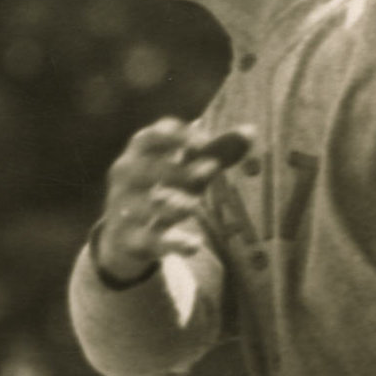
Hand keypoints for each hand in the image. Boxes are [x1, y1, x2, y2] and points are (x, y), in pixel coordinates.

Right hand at [94, 121, 254, 282]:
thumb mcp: (185, 168)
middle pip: (148, 170)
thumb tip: (252, 130)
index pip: (149, 139)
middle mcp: (126, 179)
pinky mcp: (133, 240)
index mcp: (137, 154)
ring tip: (196, 206)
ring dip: (174, 204)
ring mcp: (125, 210)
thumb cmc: (163, 188)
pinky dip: (173, 244)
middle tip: (213, 167)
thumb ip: (215, 150)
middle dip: (178, 169)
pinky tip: (196, 245)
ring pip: (148, 206)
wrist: (123, 236)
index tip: (205, 138)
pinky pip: (152, 242)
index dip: (174, 136)